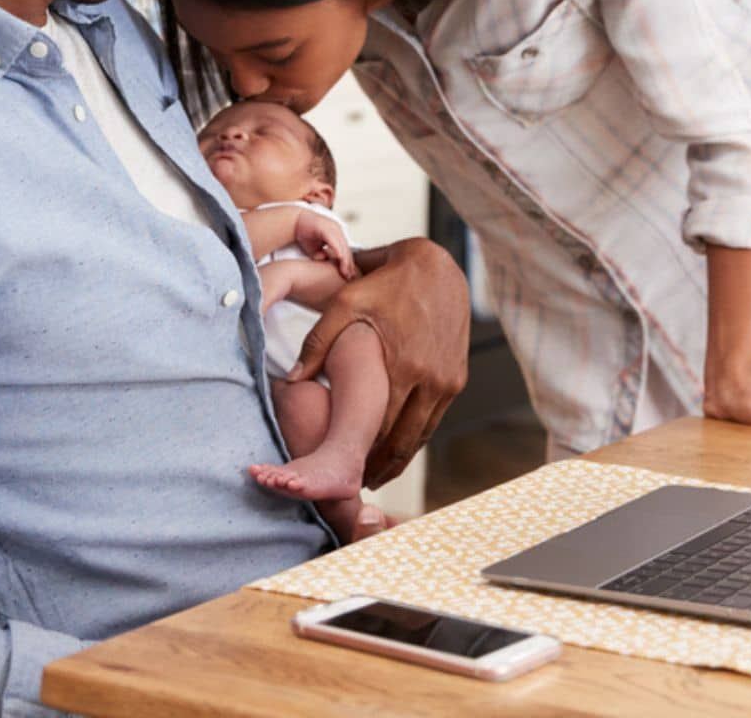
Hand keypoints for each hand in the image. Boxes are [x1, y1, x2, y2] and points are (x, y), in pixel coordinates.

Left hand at [289, 238, 469, 487]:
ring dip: (399, 458)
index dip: (362, 456)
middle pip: (404, 442)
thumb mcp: (347, 302)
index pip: (382, 428)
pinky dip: (416, 437)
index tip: (343, 473)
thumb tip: (293, 377)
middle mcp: (433, 379)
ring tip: (374, 475)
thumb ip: (319, 340)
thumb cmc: (387, 281)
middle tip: (355, 485)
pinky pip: (435, 419)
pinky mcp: (457, 378)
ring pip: (422, 435)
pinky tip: (398, 448)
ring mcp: (448, 381)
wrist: (438, 266)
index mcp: (406, 365)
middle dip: (380, 467)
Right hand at [294, 210, 356, 279]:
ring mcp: (332, 228)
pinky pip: (334, 240)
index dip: (347, 263)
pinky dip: (337, 249)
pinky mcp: (326, 228)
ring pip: (342, 246)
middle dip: (348, 264)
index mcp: (336, 233)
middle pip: (346, 249)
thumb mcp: (314, 248)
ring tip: (345, 271)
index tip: (348, 275)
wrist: (293, 221)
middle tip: (349, 276)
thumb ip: (320, 254)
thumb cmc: (303, 233)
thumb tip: (324, 259)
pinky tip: (340, 258)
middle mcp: (337, 230)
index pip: (345, 250)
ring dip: (344, 259)